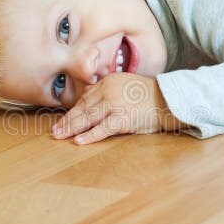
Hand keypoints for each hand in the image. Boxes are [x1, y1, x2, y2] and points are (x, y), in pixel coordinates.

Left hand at [51, 73, 181, 144]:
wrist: (168, 99)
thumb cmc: (148, 95)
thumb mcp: (124, 84)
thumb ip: (106, 89)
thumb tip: (87, 95)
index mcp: (108, 82)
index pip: (85, 98)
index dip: (72, 111)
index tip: (62, 120)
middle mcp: (109, 91)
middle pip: (83, 108)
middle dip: (67, 121)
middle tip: (54, 131)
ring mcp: (116, 104)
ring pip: (88, 118)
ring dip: (72, 128)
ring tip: (60, 136)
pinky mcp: (123, 119)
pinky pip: (103, 129)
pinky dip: (90, 135)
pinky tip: (79, 141)